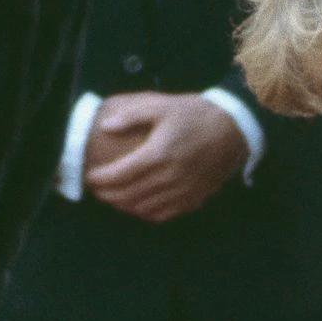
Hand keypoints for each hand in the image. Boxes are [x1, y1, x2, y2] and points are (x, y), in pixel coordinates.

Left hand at [84, 92, 247, 222]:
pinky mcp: (192, 200)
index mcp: (159, 154)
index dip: (100, 179)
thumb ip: (131, 115)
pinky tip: (136, 205)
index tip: (89, 176)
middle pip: (128, 195)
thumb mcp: (162, 106)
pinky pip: (162, 214)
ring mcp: (182, 192)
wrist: (232, 130)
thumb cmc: (194, 115)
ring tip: (112, 197)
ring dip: (123, 205)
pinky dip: (144, 213)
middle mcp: (169, 178)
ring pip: (143, 208)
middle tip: (96, 189)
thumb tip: (105, 126)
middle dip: (107, 194)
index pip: (120, 174)